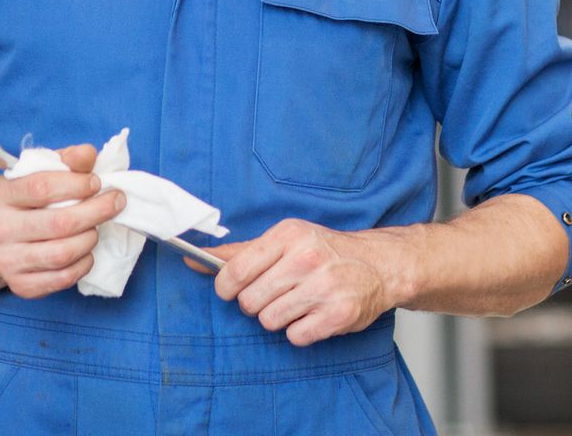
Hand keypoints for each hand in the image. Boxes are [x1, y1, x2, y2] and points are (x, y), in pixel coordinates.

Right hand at [0, 144, 125, 298]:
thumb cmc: (26, 202)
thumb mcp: (39, 174)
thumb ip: (65, 160)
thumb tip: (89, 154)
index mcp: (2, 194)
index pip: (41, 187)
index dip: (76, 184)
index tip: (96, 182)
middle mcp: (0, 228)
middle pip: (58, 223)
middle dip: (96, 211)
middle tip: (115, 202)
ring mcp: (8, 260)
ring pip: (61, 254)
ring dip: (89, 239)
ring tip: (96, 228)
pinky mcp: (20, 286)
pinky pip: (61, 279)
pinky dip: (82, 265)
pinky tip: (86, 252)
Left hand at [198, 218, 398, 346]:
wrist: (378, 265)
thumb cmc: (324, 251)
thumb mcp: (284, 240)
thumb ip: (239, 253)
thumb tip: (194, 259)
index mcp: (287, 235)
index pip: (235, 271)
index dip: (225, 288)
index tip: (232, 290)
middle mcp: (306, 258)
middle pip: (249, 301)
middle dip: (256, 304)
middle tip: (274, 295)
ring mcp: (324, 286)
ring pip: (269, 321)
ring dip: (278, 318)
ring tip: (297, 303)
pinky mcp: (337, 314)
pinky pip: (295, 337)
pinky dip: (300, 331)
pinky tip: (312, 315)